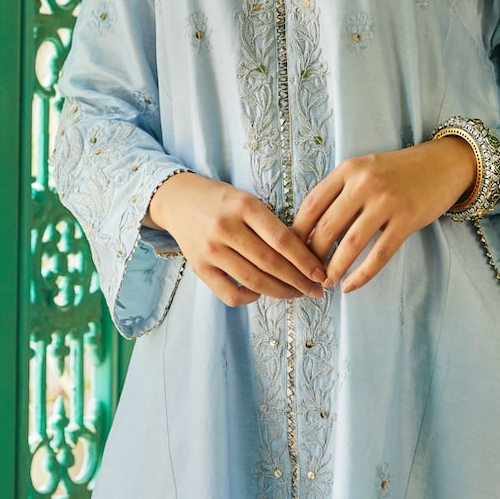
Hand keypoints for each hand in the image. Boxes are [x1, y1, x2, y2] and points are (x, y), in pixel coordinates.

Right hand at [146, 172, 328, 306]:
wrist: (178, 200)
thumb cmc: (221, 201)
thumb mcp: (248, 201)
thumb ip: (271, 226)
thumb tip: (305, 259)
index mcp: (244, 206)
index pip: (282, 239)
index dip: (305, 261)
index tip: (321, 273)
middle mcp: (225, 228)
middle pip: (271, 263)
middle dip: (299, 281)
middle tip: (316, 290)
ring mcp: (210, 250)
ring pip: (254, 281)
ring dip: (280, 292)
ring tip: (296, 294)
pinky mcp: (199, 268)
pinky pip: (230, 294)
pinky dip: (250, 298)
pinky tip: (260, 292)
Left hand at [290, 138, 477, 294]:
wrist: (443, 163)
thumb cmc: (398, 171)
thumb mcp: (364, 170)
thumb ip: (340, 192)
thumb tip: (312, 230)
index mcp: (348, 169)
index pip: (311, 204)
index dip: (298, 232)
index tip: (291, 251)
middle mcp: (364, 183)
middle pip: (327, 227)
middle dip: (312, 256)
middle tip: (307, 273)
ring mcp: (386, 201)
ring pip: (350, 243)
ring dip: (334, 268)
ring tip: (326, 282)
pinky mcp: (407, 219)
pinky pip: (379, 253)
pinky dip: (362, 274)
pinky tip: (351, 286)